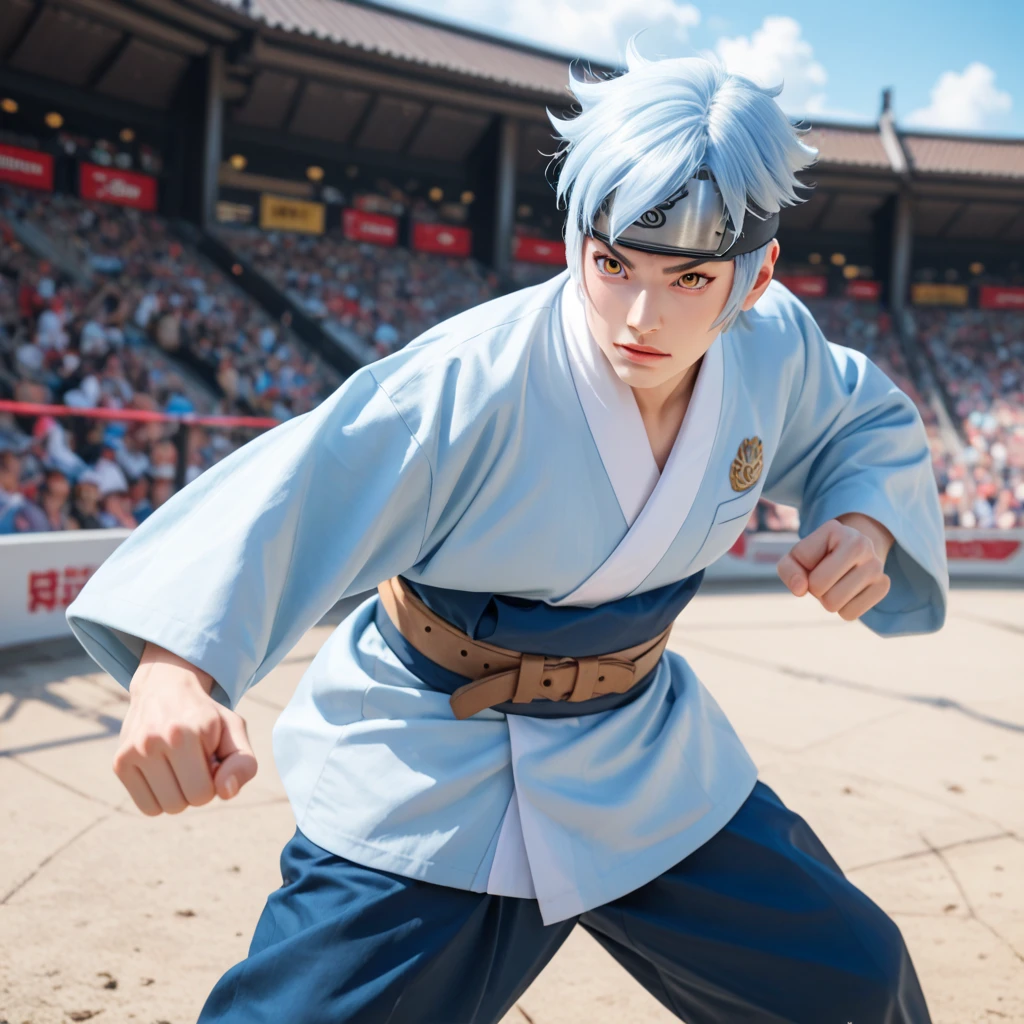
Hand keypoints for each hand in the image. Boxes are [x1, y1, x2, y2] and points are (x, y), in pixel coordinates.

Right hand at [113, 644, 257, 814]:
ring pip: (163, 808)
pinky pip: (147, 807)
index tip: (210, 758)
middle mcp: (152, 741)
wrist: (165, 689)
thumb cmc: (206, 717)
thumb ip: (243, 763)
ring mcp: (132, 752)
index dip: (213, 782)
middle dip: (195, 789)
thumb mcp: (234, 730)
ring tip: (179, 764)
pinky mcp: (119, 762)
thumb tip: (226, 793)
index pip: (203, 793)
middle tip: (194, 761)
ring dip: (178, 794)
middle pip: (181, 804)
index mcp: (185, 732)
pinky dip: (160, 797)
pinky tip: (164, 771)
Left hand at [777, 515, 893, 620]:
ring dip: (828, 599)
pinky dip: (842, 608)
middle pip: (823, 593)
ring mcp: (877, 566)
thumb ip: (788, 569)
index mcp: (836, 530)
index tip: (814, 560)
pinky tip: (848, 591)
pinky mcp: (884, 585)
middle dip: (816, 590)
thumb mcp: (796, 556)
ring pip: (836, 606)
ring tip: (835, 582)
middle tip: (824, 576)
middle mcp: (862, 544)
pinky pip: (851, 614)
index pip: (810, 575)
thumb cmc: (817, 555)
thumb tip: (800, 589)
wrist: (850, 551)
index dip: (803, 574)